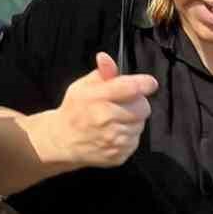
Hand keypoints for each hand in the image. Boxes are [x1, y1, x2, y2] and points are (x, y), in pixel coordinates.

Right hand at [49, 52, 157, 168]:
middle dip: (137, 103)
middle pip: (143, 107)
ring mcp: (113, 140)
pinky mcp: (118, 155)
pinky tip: (113, 134)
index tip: (149, 84)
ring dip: (132, 121)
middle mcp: (107, 120)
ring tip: (116, 120)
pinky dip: (128, 137)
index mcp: (98, 99)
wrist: (62, 141)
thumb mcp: (82, 86)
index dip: (145, 84)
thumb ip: (101, 73)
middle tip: (124, 104)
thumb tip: (105, 58)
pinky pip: (135, 141)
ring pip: (140, 125)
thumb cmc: (75, 110)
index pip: (132, 88)